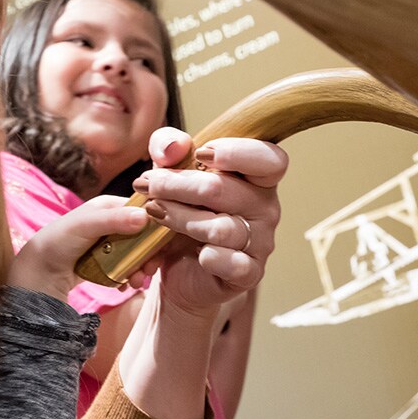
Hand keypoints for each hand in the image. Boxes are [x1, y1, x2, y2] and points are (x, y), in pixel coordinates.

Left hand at [9, 195, 153, 301]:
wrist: (39, 271)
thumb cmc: (58, 241)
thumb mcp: (84, 227)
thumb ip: (113, 220)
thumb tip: (144, 217)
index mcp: (109, 206)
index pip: (142, 210)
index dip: (155, 227)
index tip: (161, 247)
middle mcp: (111, 221)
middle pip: (143, 234)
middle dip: (149, 254)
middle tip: (148, 271)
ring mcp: (109, 242)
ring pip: (137, 253)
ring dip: (140, 268)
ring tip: (136, 282)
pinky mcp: (106, 260)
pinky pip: (126, 266)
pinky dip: (129, 276)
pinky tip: (125, 285)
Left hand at [132, 127, 286, 320]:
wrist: (179, 267)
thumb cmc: (183, 211)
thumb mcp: (170, 173)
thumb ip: (169, 148)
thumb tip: (173, 145)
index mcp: (256, 178)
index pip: (269, 159)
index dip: (237, 153)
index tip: (200, 153)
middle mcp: (264, 208)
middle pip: (225, 190)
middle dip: (178, 184)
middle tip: (147, 184)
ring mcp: (260, 242)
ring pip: (220, 228)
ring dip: (179, 218)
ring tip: (154, 212)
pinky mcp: (248, 273)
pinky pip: (233, 264)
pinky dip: (213, 258)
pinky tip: (198, 255)